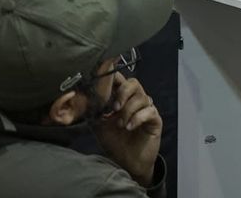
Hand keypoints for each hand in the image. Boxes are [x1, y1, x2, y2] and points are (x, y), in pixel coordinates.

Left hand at [93, 73, 160, 187]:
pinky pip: (149, 111)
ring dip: (128, 110)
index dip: (113, 78)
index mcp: (121, 99)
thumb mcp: (99, 125)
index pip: (119, 80)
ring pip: (142, 97)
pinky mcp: (155, 119)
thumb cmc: (114, 143)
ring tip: (121, 125)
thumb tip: (85, 98)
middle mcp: (135, 101)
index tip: (104, 86)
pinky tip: (129, 127)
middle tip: (114, 108)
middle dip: (122, 93)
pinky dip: (138, 118)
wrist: (127, 162)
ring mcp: (146, 109)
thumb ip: (95, 111)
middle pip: (133, 83)